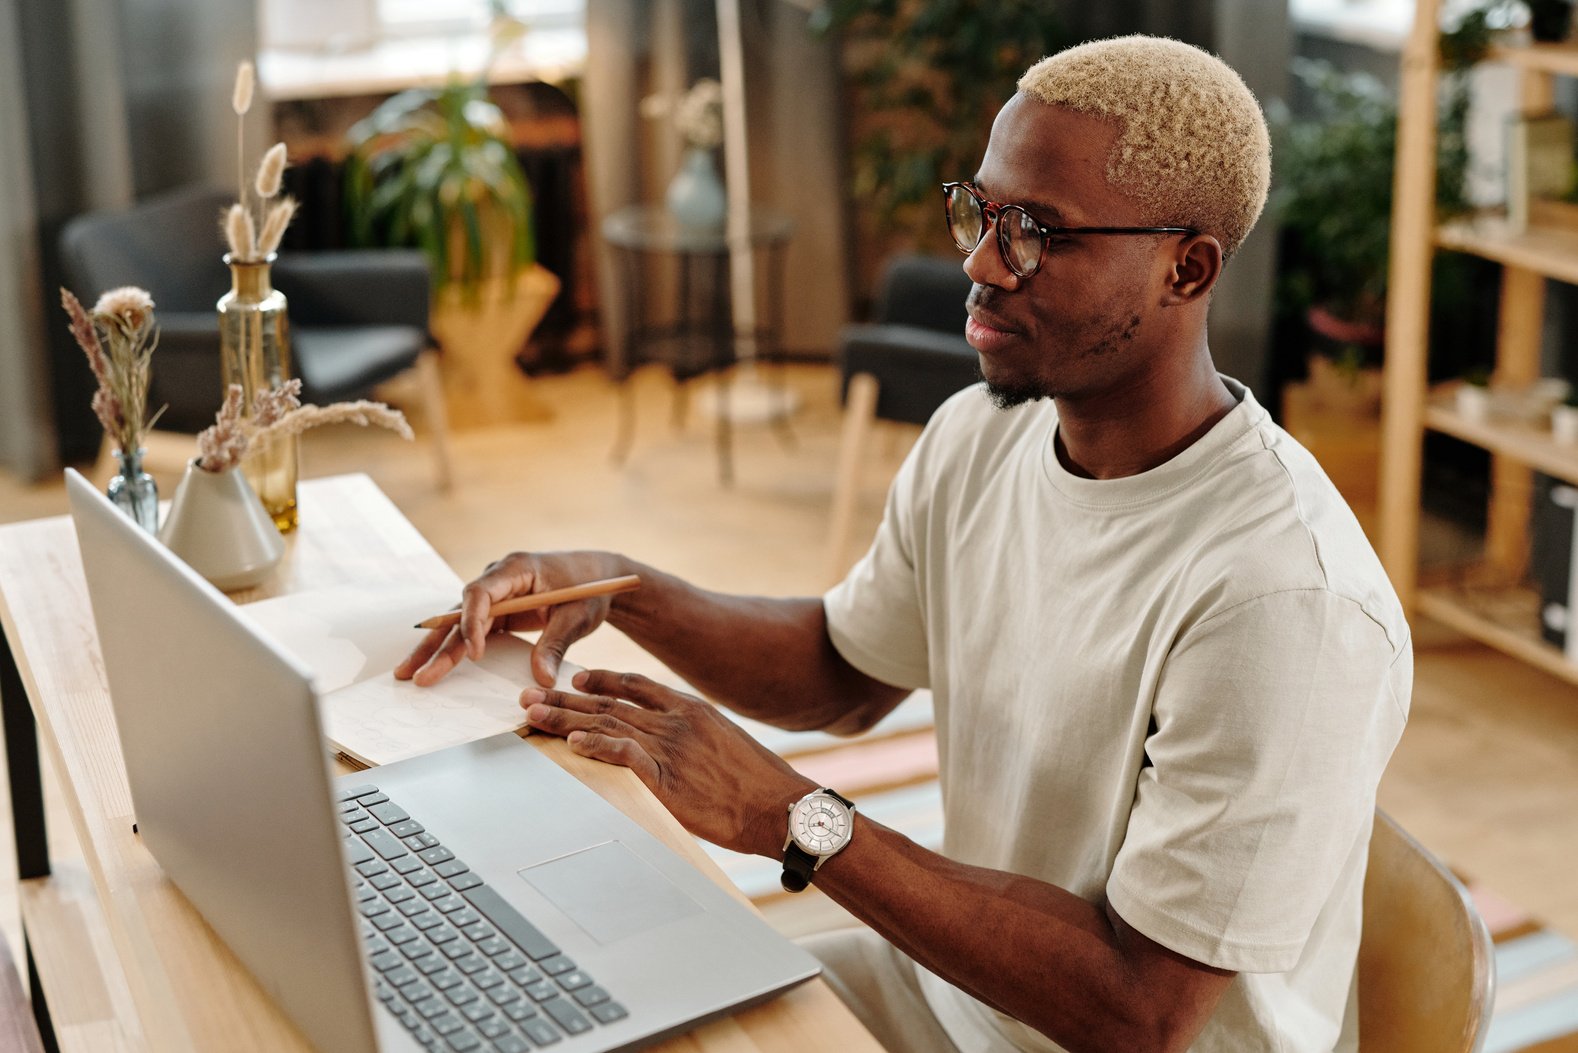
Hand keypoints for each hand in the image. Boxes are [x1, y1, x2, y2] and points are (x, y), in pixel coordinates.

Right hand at [395, 551, 629, 687]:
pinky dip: (456, 648)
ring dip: (437, 649)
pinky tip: (434, 666)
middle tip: (414, 673)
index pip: (479, 593)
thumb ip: (556, 644)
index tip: (474, 654)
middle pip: (460, 611)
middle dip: (437, 644)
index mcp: (516, 568)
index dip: (471, 623)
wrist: (600, 577)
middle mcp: (498, 578)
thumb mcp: (578, 616)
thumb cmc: (591, 588)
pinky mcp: (500, 609)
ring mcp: (496, 594)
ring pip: (460, 622)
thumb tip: (542, 680)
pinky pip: (473, 629)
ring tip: (410, 675)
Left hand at [522, 670, 815, 857]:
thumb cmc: (761, 786)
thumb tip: (677, 751)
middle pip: (610, 704)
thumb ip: (697, 741)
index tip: (576, 677)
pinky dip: (597, 746)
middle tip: (530, 693)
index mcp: (692, 710)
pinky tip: (572, 742)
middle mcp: (677, 722)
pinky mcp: (668, 780)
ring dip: (565, 719)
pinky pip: (624, 755)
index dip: (601, 681)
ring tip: (533, 713)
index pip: (636, 686)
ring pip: (607, 725)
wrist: (784, 807)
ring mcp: (672, 749)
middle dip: (566, 698)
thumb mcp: (728, 747)